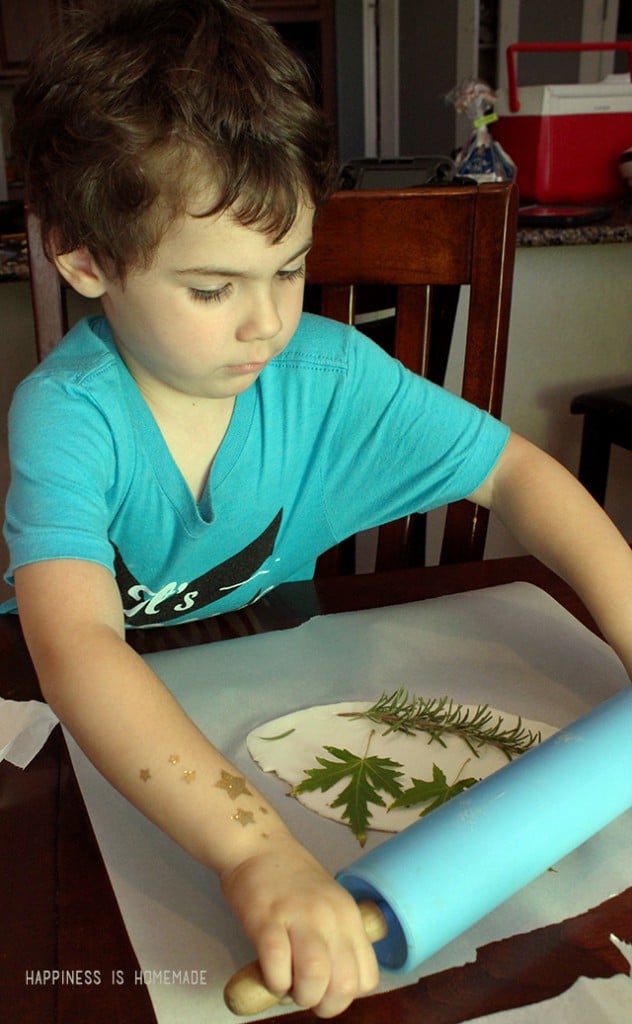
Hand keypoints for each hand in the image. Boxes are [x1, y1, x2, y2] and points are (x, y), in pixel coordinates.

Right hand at [220, 835, 378, 1017]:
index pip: (367, 978)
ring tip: (286, 986)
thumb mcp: (329, 904)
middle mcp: (330, 917)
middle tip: (304, 993)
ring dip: (299, 995)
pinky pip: (277, 969)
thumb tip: (331, 984)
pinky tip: (268, 973)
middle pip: (344, 985)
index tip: (326, 988)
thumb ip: (336, 938)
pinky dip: (274, 983)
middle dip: (324, 1004)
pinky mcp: (267, 921)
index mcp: (349, 916)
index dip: (346, 994)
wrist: (258, 846)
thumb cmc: (292, 879)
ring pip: (315, 978)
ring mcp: (299, 918)